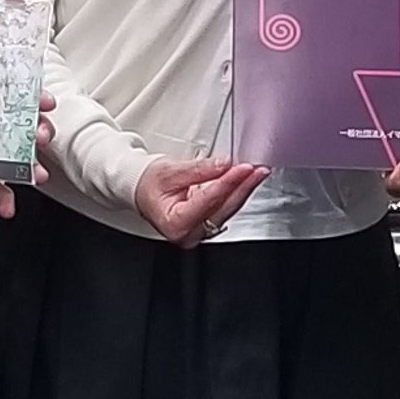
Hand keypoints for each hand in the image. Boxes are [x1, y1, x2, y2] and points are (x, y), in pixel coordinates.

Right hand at [136, 155, 267, 245]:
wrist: (141, 189)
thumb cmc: (148, 184)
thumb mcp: (170, 171)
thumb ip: (199, 170)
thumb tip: (223, 164)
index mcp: (175, 223)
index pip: (208, 201)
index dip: (228, 183)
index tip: (244, 168)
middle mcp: (189, 234)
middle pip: (223, 208)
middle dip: (242, 187)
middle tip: (258, 169)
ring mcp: (199, 232)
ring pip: (228, 210)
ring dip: (243, 190)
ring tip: (256, 173)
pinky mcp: (207, 226)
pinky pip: (226, 209)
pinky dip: (236, 193)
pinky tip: (244, 182)